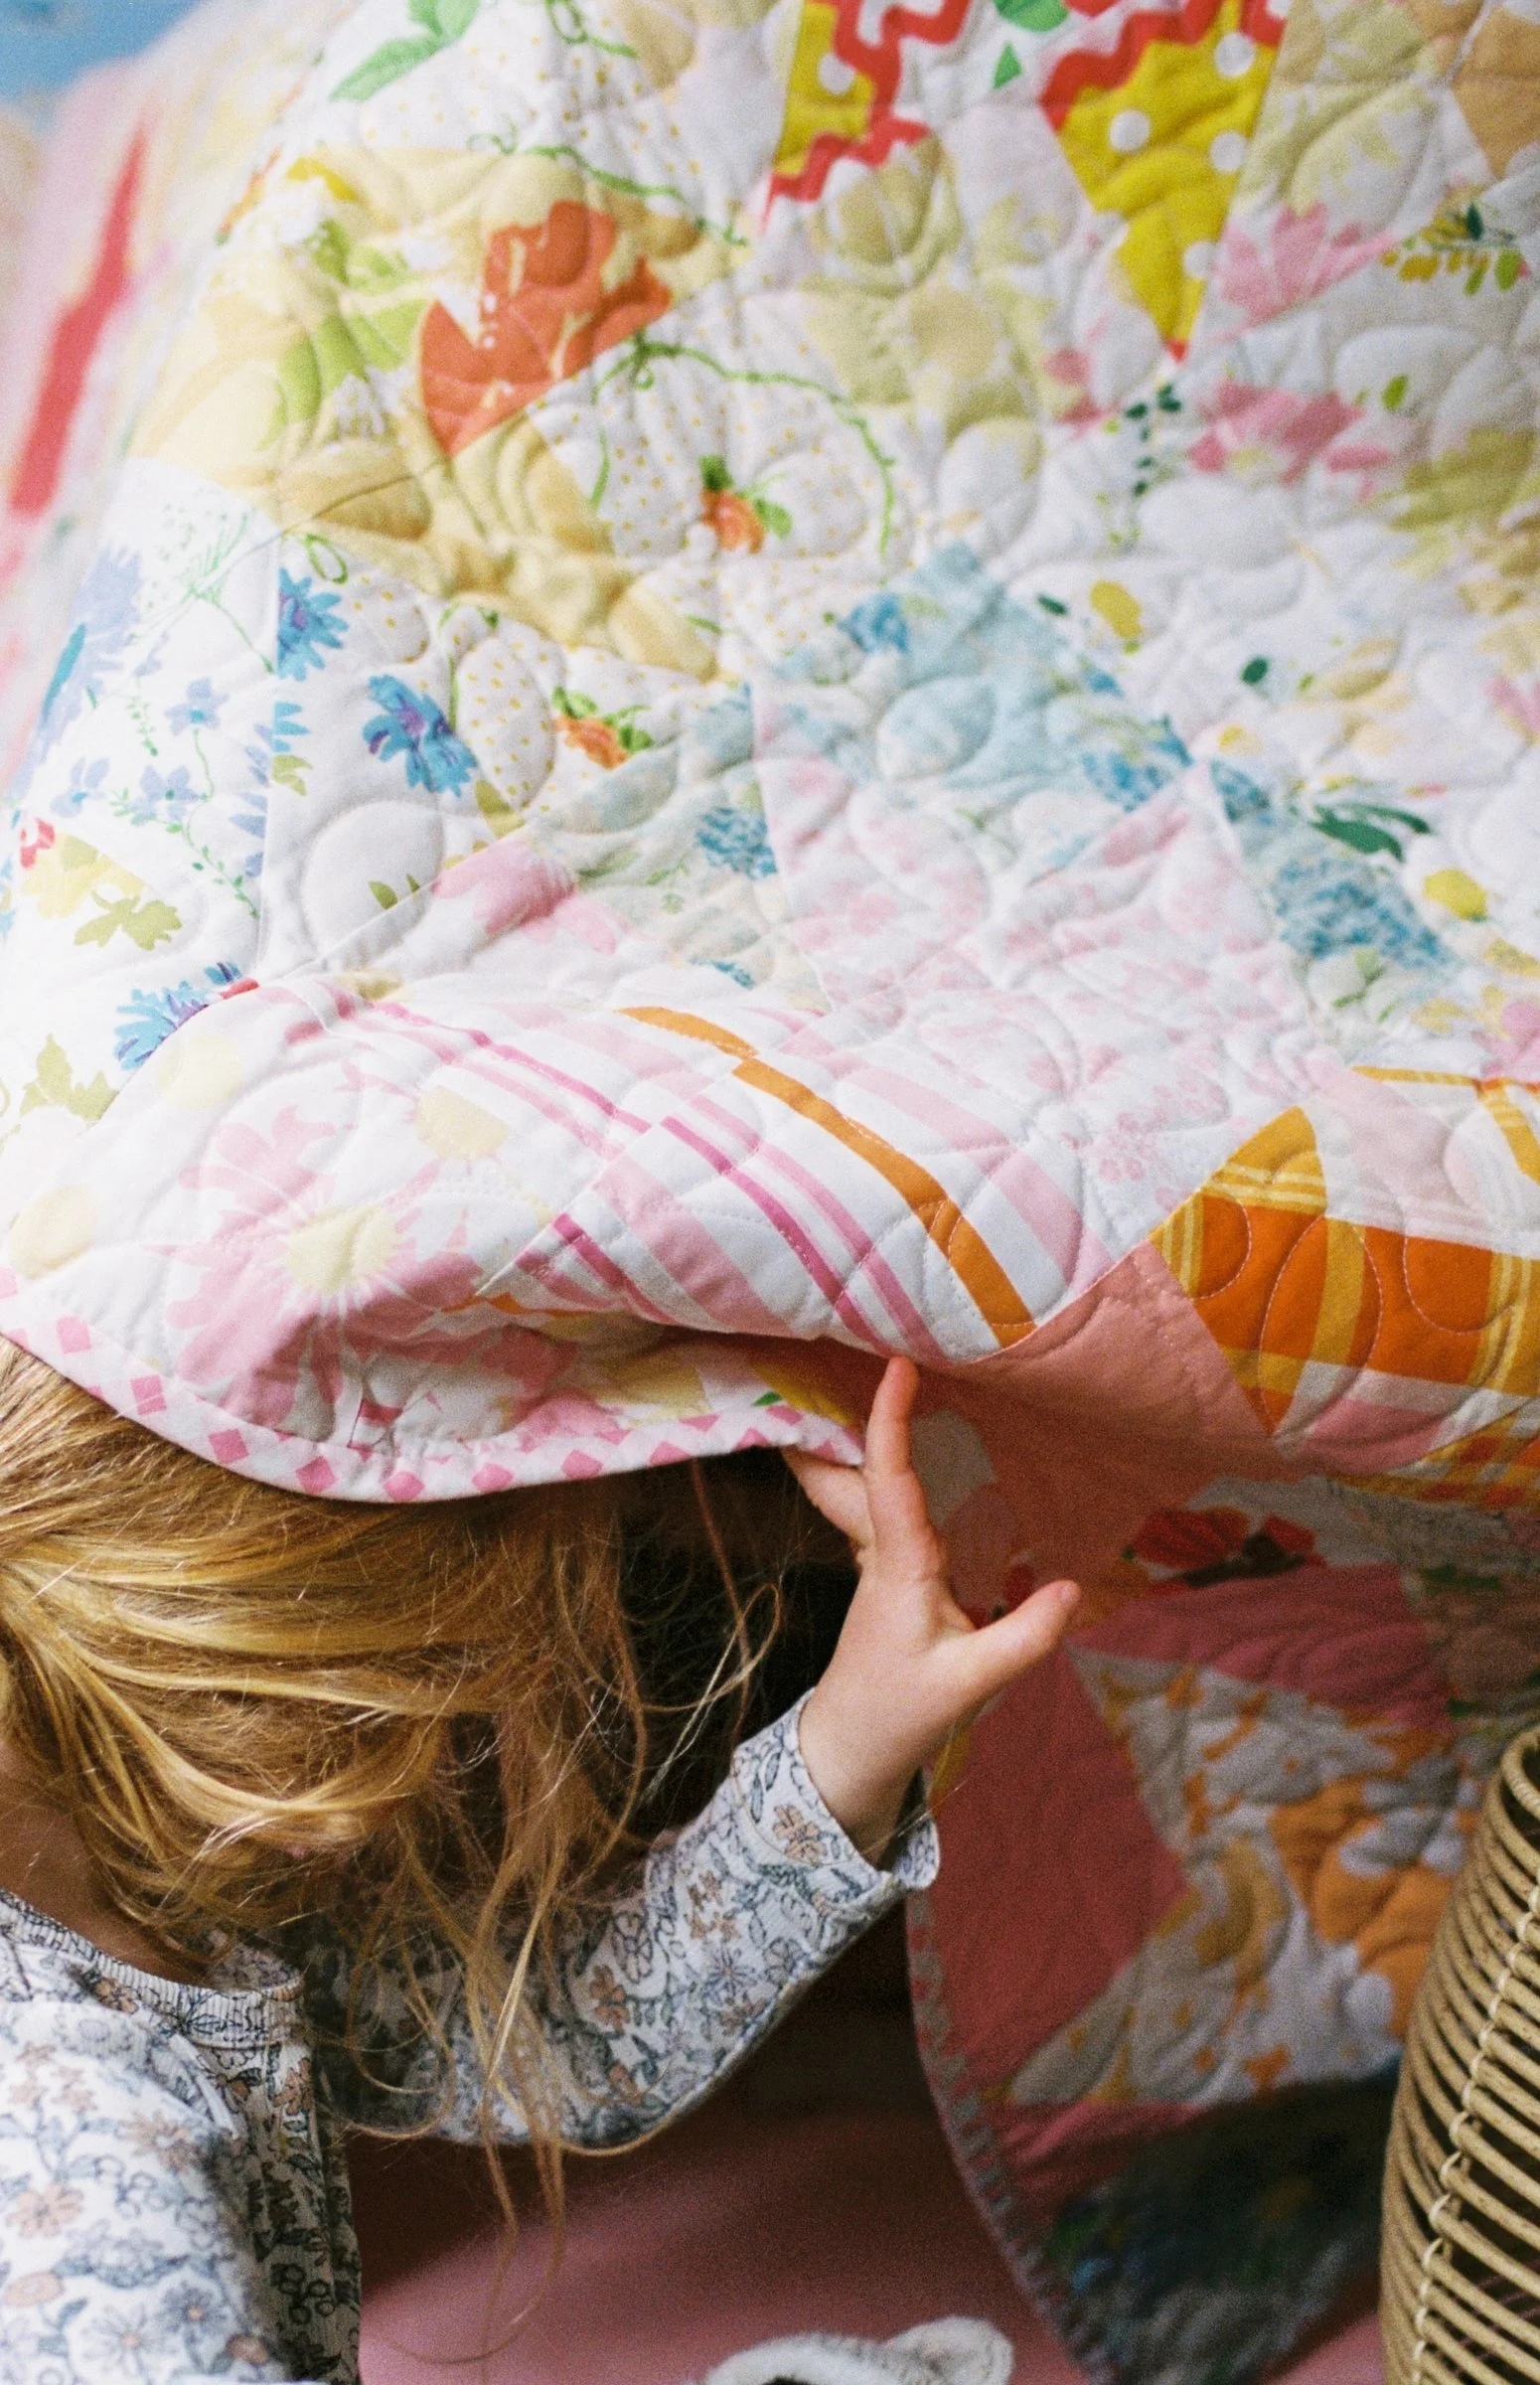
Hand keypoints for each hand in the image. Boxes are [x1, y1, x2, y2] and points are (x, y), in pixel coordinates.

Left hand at [787, 1358, 1078, 1863]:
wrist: (849, 1752)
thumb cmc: (900, 1715)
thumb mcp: (971, 1684)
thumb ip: (1024, 1637)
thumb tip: (1074, 1588)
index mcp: (899, 1566)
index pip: (890, 1478)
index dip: (891, 1419)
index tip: (897, 1364)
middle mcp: (881, 1553)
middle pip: (848, 1469)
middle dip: (836, 1411)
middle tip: (835, 1350)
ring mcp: (879, 1564)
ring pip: (860, 1486)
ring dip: (857, 1434)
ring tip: (868, 1380)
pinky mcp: (889, 1577)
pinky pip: (879, 1508)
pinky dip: (883, 1470)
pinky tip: (900, 1455)